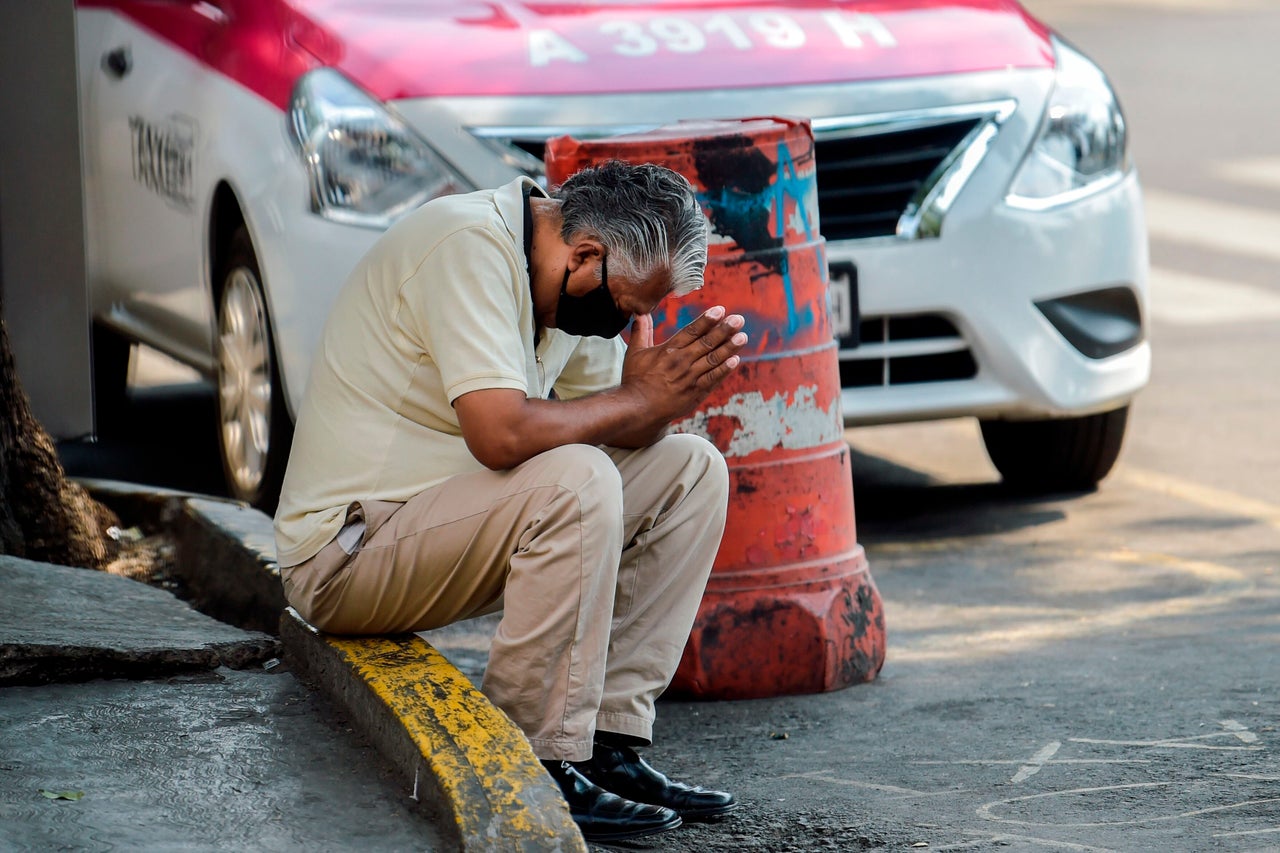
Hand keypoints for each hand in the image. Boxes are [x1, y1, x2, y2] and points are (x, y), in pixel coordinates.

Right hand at [620, 306, 746, 424]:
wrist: (637, 409)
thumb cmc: (635, 381)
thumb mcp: (634, 353)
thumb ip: (641, 332)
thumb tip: (640, 313)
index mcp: (669, 350)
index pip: (691, 331)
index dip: (707, 320)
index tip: (720, 310)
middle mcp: (682, 362)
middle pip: (707, 343)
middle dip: (724, 330)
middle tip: (739, 320)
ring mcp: (690, 378)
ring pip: (713, 359)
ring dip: (729, 348)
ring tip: (743, 337)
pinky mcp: (695, 393)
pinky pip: (713, 379)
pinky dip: (725, 370)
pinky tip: (735, 360)